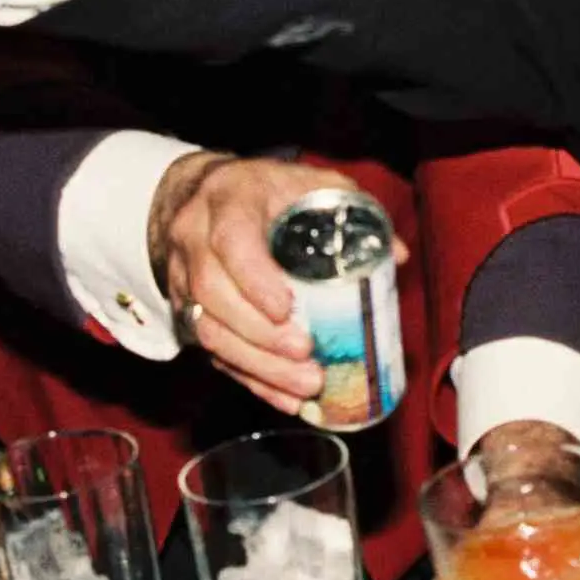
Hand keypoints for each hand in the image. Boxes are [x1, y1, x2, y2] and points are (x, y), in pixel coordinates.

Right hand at [150, 153, 408, 415]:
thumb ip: (350, 210)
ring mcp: (183, 277)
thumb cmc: (265, 190)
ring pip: (206, 330)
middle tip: (305, 354)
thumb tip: (396, 254)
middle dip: (260, 334)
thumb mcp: (307, 183)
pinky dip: (251, 379)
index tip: (287, 309)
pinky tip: (286, 397)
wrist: (205, 194)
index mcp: (228, 199)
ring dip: (257, 365)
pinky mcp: (186, 311)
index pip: (231, 240)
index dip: (255, 280)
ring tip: (305, 385)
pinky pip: (211, 353)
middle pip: (212, 293)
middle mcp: (195, 239)